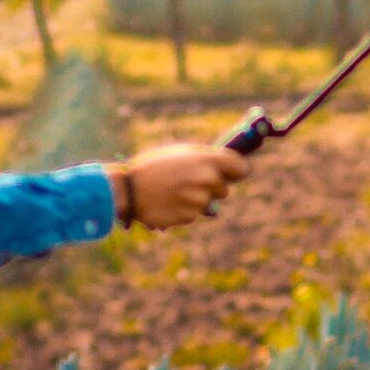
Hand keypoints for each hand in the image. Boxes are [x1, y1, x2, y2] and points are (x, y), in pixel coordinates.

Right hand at [111, 143, 250, 229]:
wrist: (129, 189)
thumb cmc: (153, 166)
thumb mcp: (179, 153)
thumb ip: (205, 159)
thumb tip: (227, 167)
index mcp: (206, 159)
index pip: (241, 168)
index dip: (236, 171)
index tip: (231, 173)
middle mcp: (207, 179)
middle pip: (224, 189)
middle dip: (211, 187)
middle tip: (187, 181)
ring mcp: (199, 200)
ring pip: (207, 203)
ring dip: (195, 200)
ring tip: (172, 191)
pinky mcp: (189, 217)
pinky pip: (193, 214)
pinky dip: (183, 210)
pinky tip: (167, 202)